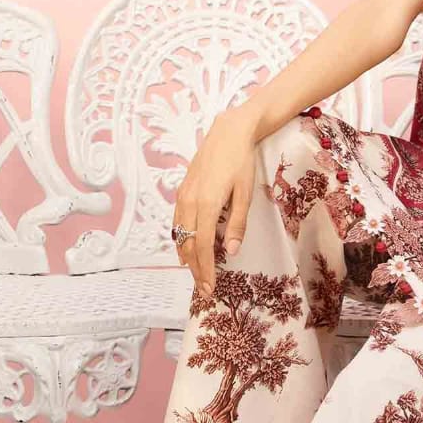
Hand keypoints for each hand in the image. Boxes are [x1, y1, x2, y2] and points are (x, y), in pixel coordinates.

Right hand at [171, 108, 257, 298]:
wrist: (228, 132)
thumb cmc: (241, 162)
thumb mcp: (245, 193)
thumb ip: (238, 224)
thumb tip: (231, 251)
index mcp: (207, 204)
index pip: (203, 246)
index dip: (205, 269)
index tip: (209, 288)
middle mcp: (190, 202)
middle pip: (188, 245)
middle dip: (196, 270)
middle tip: (204, 289)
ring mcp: (183, 196)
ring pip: (180, 235)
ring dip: (187, 258)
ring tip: (196, 275)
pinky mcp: (182, 191)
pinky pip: (177, 222)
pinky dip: (181, 240)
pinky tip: (186, 250)